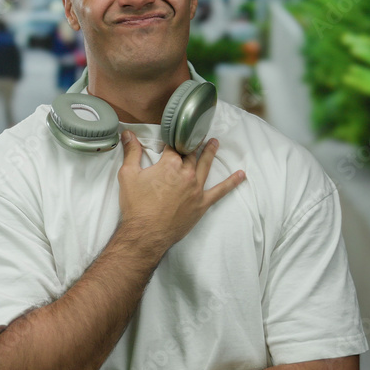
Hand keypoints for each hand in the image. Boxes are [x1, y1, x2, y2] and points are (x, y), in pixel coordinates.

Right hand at [117, 131, 244, 256]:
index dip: (170, 142)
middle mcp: (186, 174)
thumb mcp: (128, 175)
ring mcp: (196, 189)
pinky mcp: (202, 203)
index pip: (173, 147)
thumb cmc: (136, 206)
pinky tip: (241, 175)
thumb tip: (128, 134)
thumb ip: (131, 152)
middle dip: (192, 144)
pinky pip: (221, 191)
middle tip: (196, 136)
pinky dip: (232, 182)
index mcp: (169, 165)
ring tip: (214, 143)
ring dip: (210, 153)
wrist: (146, 234)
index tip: (169, 140)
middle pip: (190, 155)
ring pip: (205, 166)